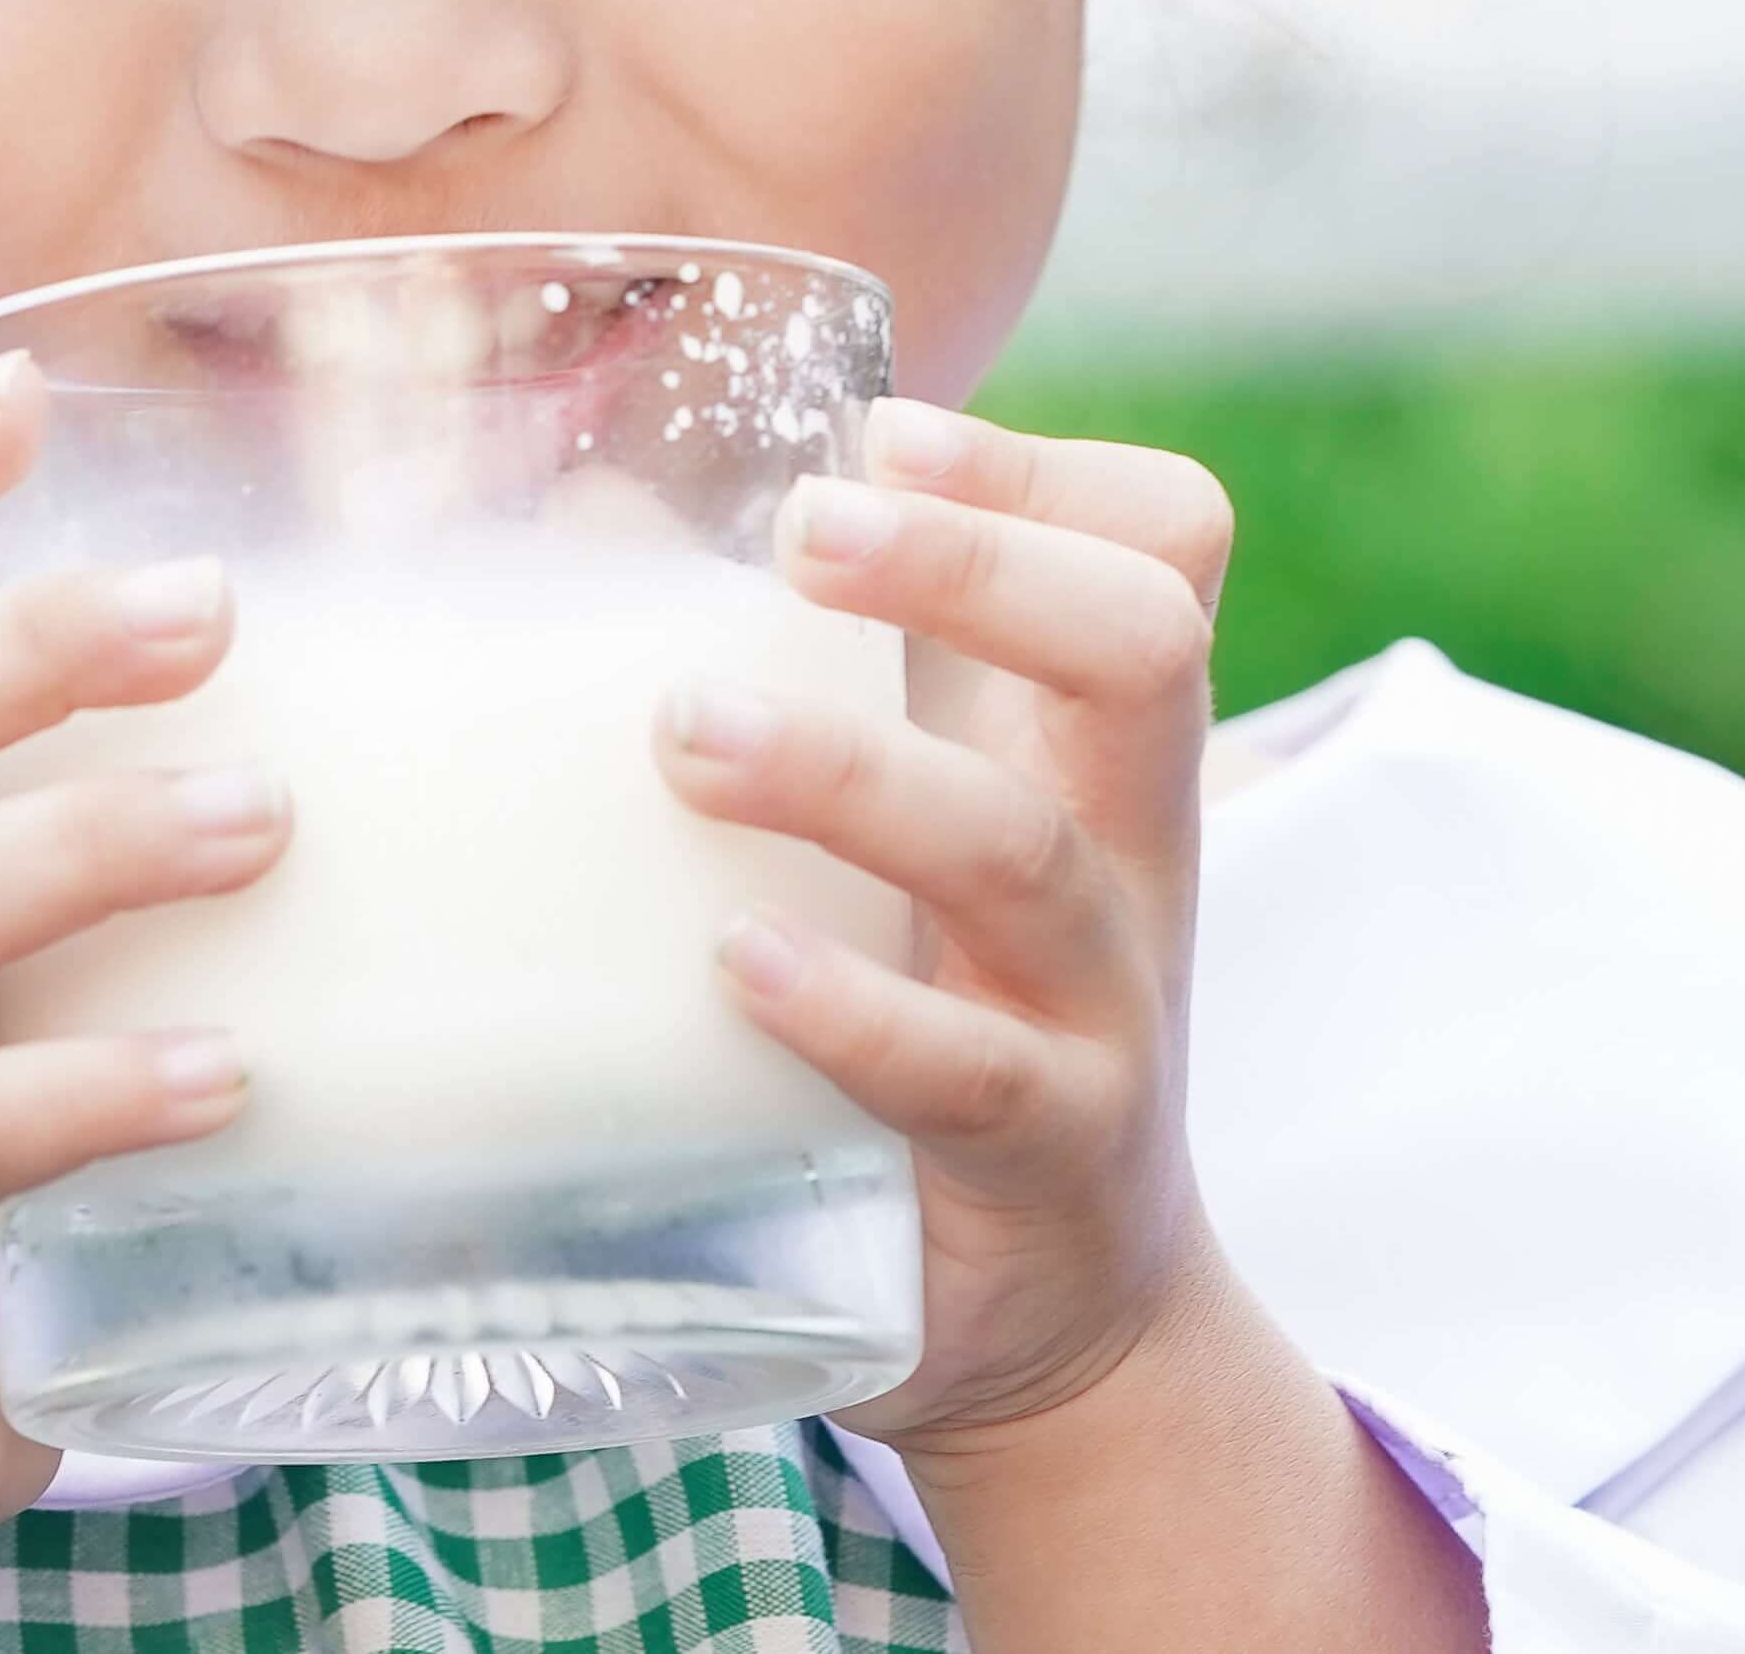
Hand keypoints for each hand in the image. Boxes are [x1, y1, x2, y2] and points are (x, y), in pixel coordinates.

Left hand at [655, 392, 1237, 1448]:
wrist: (1073, 1315)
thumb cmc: (946, 1008)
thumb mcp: (898, 835)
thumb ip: (780, 671)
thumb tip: (582, 508)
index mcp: (1093, 748)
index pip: (1162, 550)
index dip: (1042, 474)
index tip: (882, 429)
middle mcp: (1127, 853)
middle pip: (1140, 652)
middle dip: (979, 564)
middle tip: (806, 525)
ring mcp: (1100, 1009)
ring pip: (1023, 855)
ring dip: (852, 774)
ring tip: (689, 731)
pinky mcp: (1044, 1158)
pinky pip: (967, 1073)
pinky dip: (850, 1010)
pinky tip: (730, 962)